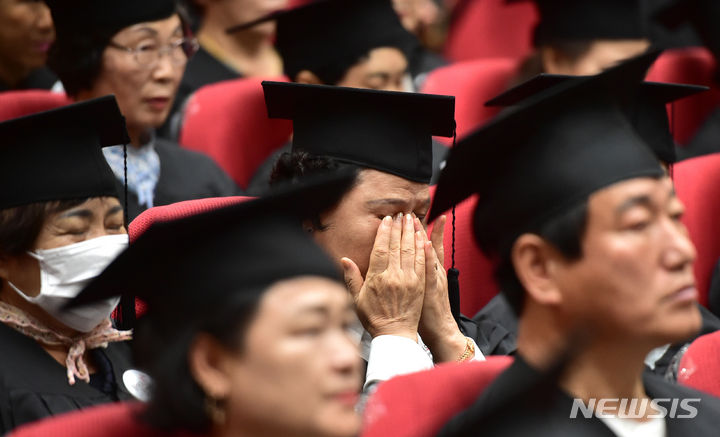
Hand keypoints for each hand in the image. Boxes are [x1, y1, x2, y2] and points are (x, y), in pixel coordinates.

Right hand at [342, 213, 425, 341]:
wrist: (395, 335)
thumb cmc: (374, 318)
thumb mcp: (357, 299)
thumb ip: (351, 277)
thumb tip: (344, 259)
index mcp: (378, 278)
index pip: (381, 249)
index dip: (384, 232)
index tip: (386, 220)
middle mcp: (394, 277)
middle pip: (397, 246)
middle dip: (399, 228)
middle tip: (400, 214)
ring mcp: (409, 280)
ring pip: (411, 250)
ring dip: (412, 233)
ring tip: (412, 219)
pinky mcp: (420, 284)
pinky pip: (422, 262)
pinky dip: (422, 247)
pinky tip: (422, 237)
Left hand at [415, 215, 467, 361]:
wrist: (440, 330)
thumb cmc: (428, 312)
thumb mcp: (422, 289)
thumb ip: (416, 273)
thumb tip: (407, 262)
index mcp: (429, 271)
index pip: (423, 247)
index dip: (418, 232)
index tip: (411, 217)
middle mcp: (433, 271)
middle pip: (425, 246)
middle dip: (418, 228)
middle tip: (410, 212)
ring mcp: (434, 278)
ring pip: (429, 253)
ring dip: (423, 236)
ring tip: (417, 220)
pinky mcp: (433, 288)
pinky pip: (430, 269)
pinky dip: (428, 256)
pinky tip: (425, 243)